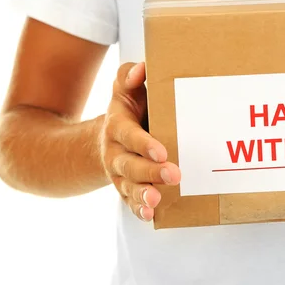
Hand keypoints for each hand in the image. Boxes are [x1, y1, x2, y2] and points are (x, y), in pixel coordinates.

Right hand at [99, 62, 180, 221]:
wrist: (109, 136)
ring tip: (156, 201)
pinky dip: (139, 209)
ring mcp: (119, 173)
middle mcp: (114, 152)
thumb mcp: (125, 88)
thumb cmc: (129, 108)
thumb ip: (129, 76)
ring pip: (128, 187)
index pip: (129, 136)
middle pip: (130, 165)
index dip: (144, 145)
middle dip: (150, 172)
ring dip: (143, 195)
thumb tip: (141, 70)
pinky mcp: (125, 187)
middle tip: (174, 174)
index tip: (162, 152)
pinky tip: (151, 215)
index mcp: (117, 126)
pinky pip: (130, 201)